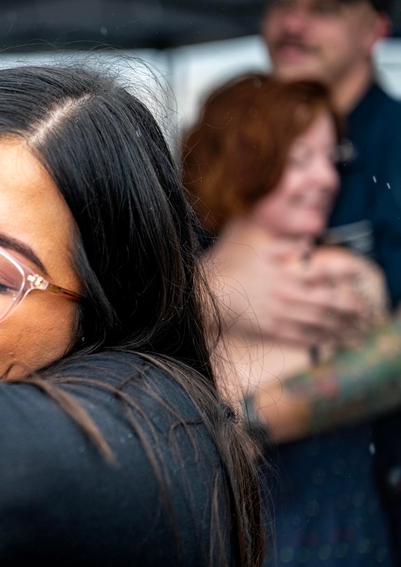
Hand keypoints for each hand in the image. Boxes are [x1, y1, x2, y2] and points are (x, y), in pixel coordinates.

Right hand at [208, 239, 372, 346]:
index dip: (346, 270)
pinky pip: (302, 336)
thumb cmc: (225, 260)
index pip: (326, 268)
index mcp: (286, 267)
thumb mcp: (249, 232)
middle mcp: (287, 291)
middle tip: (366, 310)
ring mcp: (280, 312)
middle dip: (351, 307)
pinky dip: (321, 339)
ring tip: (358, 328)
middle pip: (329, 301)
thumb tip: (307, 229)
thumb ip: (278, 225)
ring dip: (342, 325)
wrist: (200, 292)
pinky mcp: (271, 328)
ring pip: (320, 320)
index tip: (360, 271)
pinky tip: (332, 340)